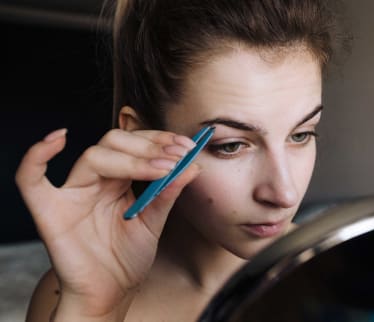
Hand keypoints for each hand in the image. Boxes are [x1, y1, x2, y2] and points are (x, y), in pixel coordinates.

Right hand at [16, 128, 198, 318]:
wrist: (110, 293)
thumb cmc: (126, 258)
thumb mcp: (154, 222)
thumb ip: (168, 194)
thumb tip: (192, 166)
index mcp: (117, 180)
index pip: (133, 145)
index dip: (159, 141)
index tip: (187, 147)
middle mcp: (94, 181)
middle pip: (114, 143)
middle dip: (149, 147)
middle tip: (176, 157)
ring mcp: (72, 193)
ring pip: (93, 157)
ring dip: (132, 157)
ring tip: (163, 168)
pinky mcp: (49, 211)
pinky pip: (30, 179)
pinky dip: (36, 156)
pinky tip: (55, 140)